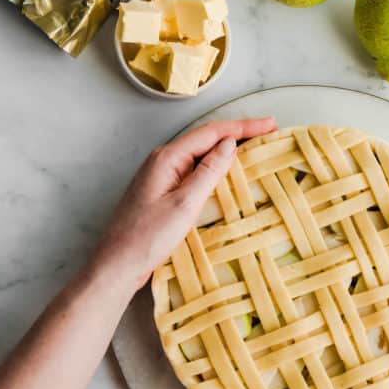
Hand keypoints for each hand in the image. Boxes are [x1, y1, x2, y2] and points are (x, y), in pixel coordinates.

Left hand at [92, 117, 276, 292]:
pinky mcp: (163, 191)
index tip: (270, 124)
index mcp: (168, 158)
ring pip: (201, 154)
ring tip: (256, 148)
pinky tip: (228, 173)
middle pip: (207, 139)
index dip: (243, 127)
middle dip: (239, 133)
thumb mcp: (184, 204)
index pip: (212, 133)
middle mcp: (164, 160)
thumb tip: (229, 145)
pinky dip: (216, 167)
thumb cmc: (147, 237)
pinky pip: (194, 171)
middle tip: (269, 133)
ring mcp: (162, 175)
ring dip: (228, 149)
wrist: (118, 264)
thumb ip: (208, 172)